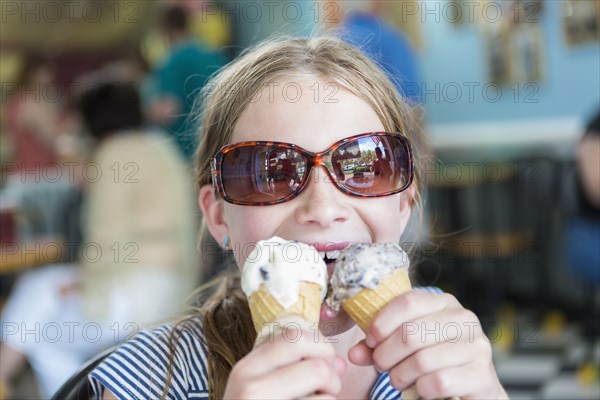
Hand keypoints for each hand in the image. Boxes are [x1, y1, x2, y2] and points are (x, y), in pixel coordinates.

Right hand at [224, 321, 345, 398]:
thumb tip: (339, 362)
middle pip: (318, 367)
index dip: (319, 346)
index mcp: (246, 368)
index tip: (320, 361)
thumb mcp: (262, 386)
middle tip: (325, 390)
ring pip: (326, 397)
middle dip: (332, 378)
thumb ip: (297, 367)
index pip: (294, 337)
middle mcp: (250, 388)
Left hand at [348, 291, 507, 398]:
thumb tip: (354, 353)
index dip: (382, 322)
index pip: (408, 302)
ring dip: (400, 375)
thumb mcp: (406, 346)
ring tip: (397, 379)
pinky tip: (420, 390)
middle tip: (381, 366)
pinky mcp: (482, 375)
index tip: (371, 341)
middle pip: (410, 333)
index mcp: (444, 303)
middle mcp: (464, 319)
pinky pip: (439, 381)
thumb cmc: (435, 361)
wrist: (473, 389)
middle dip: (386, 354)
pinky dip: (421, 389)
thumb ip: (379, 345)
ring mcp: (477, 346)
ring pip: (422, 360)